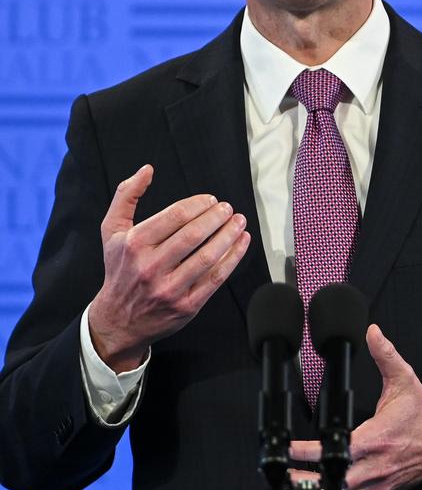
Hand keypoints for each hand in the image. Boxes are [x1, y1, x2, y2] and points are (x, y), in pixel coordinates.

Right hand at [88, 164, 250, 371]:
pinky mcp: (186, 305)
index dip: (198, 204)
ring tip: (239, 222)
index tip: (210, 200)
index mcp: (134, 244)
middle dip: (216, 217)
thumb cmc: (119, 269)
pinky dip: (233, 258)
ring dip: (229, 236)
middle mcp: (150, 267)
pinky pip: (215, 278)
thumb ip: (126, 196)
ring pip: (207, 257)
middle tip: (228, 208)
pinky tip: (242, 243)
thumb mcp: (112, 231)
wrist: (118, 320)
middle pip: (193, 235)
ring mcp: (169, 288)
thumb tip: (147, 170)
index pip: (174, 216)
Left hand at [290, 324, 421, 489]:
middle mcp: (376, 464)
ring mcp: (378, 481)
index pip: (337, 449)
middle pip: (334, 481)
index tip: (289, 450)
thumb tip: (373, 333)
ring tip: (294, 485)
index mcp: (377, 438)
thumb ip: (386, 355)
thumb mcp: (405, 379)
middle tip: (282, 474)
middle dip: (306, 480)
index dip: (309, 452)